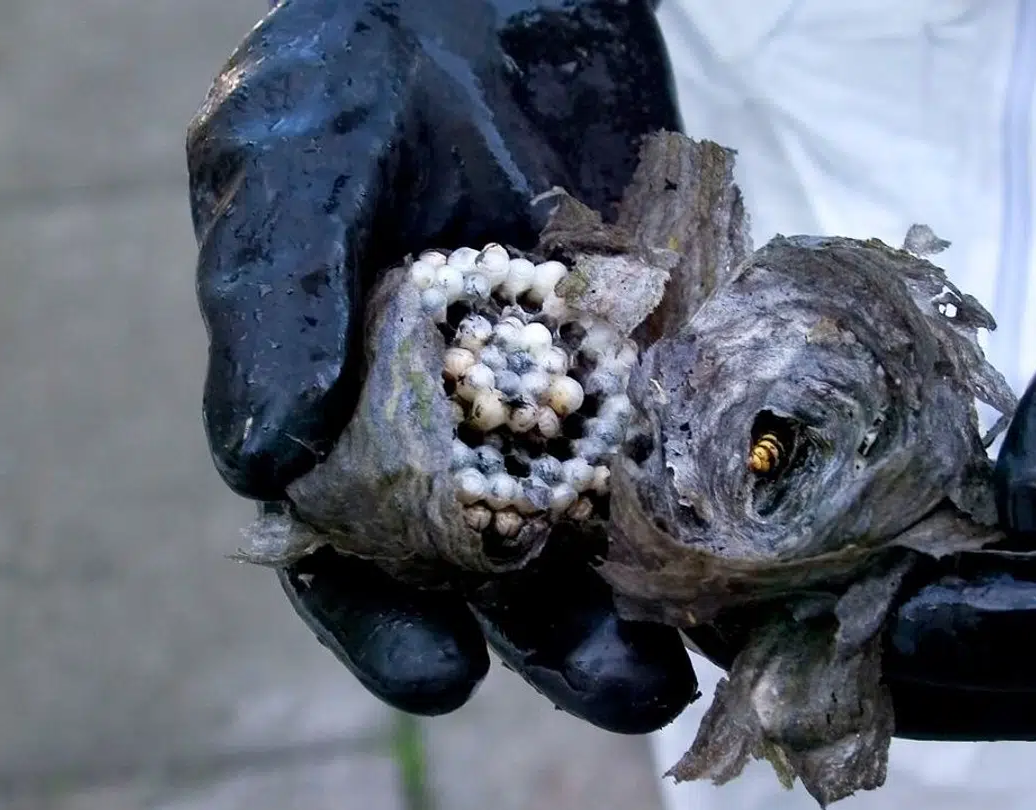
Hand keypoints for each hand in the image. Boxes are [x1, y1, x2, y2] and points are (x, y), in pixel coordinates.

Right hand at [189, 0, 695, 727]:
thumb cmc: (352, 82)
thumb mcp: (292, 176)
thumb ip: (274, 308)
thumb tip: (266, 462)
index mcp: (352, 415)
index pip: (356, 551)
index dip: (387, 621)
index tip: (436, 675)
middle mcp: (464, 424)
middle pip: (506, 562)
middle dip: (560, 638)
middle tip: (628, 698)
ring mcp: (568, 390)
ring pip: (609, 517)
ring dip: (659, 591)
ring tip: (713, 649)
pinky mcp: (655, 347)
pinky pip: (690, 430)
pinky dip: (728, 482)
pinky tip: (769, 535)